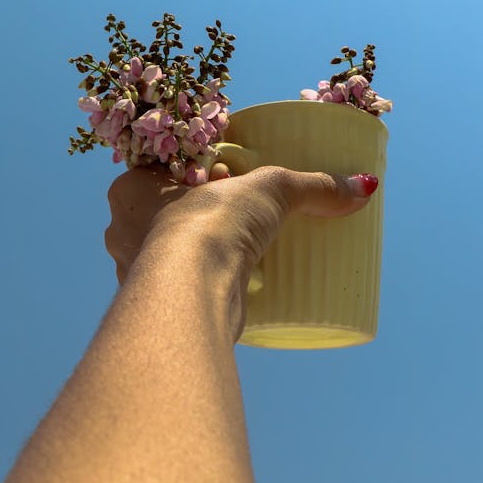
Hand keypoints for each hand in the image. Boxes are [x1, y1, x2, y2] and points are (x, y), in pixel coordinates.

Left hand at [105, 163, 377, 289]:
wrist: (189, 295)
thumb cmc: (209, 225)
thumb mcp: (271, 191)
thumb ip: (313, 187)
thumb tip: (362, 187)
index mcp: (131, 188)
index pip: (158, 172)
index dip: (190, 173)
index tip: (222, 177)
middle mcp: (120, 230)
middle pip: (159, 215)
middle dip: (191, 216)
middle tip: (234, 217)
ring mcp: (132, 273)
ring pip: (162, 256)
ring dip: (190, 255)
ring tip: (233, 255)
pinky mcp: (155, 310)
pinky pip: (175, 293)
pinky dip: (194, 289)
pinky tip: (221, 288)